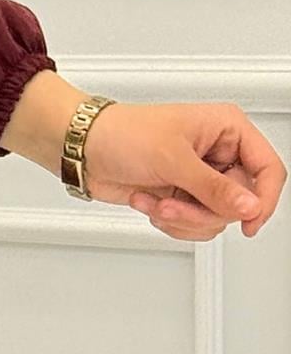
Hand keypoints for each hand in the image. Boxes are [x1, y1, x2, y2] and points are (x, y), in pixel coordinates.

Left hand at [79, 99, 283, 241]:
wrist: (84, 149)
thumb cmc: (122, 134)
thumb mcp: (173, 159)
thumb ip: (214, 188)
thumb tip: (248, 206)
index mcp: (228, 129)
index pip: (268, 169)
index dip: (264, 199)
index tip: (249, 222)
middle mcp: (219, 153)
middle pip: (240, 202)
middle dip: (203, 210)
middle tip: (175, 204)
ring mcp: (201, 177)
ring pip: (216, 218)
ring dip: (182, 217)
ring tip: (156, 201)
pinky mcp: (183, 196)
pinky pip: (194, 224)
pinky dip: (170, 221)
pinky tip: (150, 202)